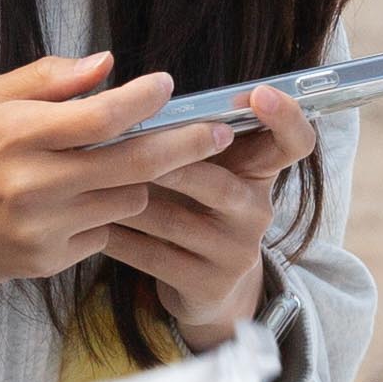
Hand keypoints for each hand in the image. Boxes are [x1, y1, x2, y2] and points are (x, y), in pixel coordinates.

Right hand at [0, 51, 234, 296]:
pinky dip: (103, 215)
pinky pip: (101, 233)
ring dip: (137, 182)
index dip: (144, 100)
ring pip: (126, 201)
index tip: (168, 87)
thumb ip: (46, 81)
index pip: (101, 115)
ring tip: (129, 166)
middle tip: (217, 133)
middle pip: (133, 163)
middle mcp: (33, 182)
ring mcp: (41, 227)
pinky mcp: (45, 261)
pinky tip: (82, 203)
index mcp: (17, 133)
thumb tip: (106, 65)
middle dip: (184, 145)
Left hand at [93, 85, 300, 343]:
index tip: (259, 93)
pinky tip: (87, 224)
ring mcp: (235, 252)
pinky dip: (117, 238)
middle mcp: (256, 212)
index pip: (295, 143)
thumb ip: (190, 135)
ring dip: (127, 201)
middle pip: (220, 184)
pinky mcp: (208, 285)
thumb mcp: (207, 170)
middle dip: (172, 165)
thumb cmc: (195, 209)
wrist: (208, 288)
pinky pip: (153, 257)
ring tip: (88, 182)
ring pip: (175, 221)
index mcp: (260, 173)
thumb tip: (136, 96)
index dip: (286, 117)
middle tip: (128, 146)